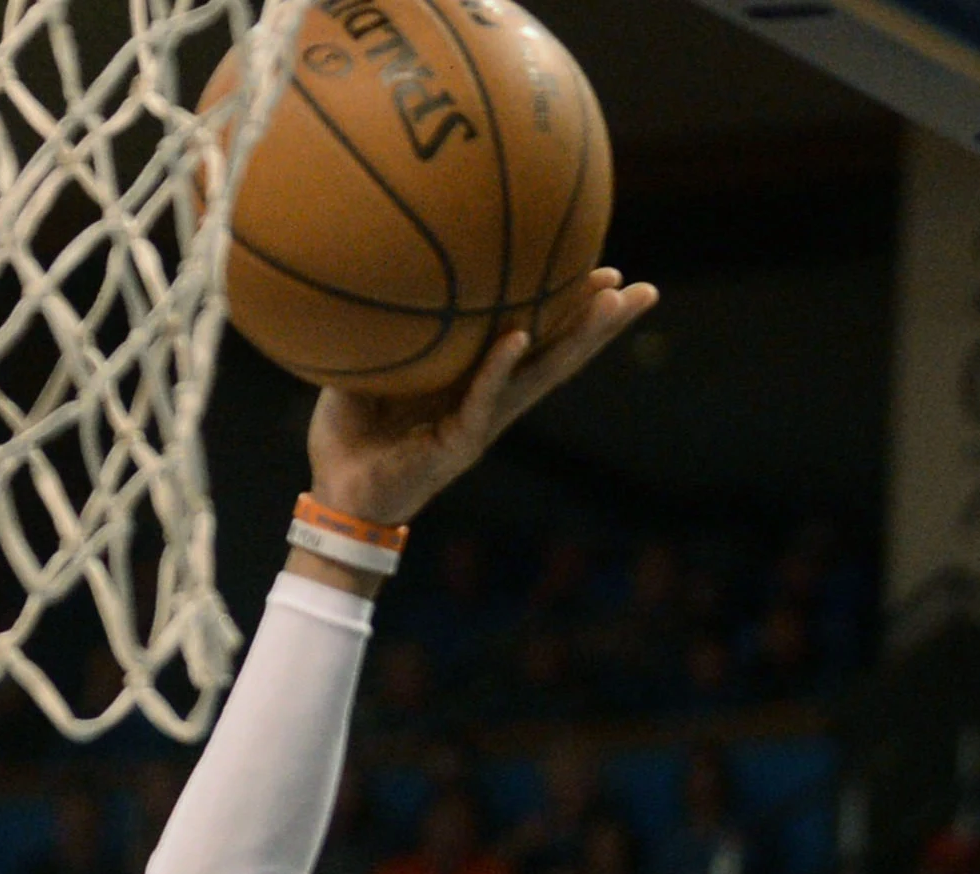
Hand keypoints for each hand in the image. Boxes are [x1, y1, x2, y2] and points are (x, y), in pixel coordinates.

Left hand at [305, 268, 660, 527]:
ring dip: (580, 339)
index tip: (601, 271)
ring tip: (618, 304)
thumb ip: (387, 337)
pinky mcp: (459, 443)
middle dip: (601, 324)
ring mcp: (481, 422)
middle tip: (644, 290)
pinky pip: (484, 399)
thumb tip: (382, 281)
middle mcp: (490, 400)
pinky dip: (501, 368)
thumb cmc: (350, 438)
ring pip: (541, 375)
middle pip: (557, 354)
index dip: (565, 308)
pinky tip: (520, 337)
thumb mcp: (367, 376)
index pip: (532, 337)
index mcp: (473, 382)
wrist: (335, 496)